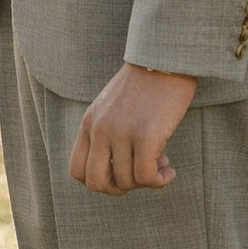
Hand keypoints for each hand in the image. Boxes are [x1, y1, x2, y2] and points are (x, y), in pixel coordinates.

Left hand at [68, 63, 195, 195]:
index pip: (77, 170)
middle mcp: (100, 129)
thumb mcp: (112, 107)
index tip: (121, 173)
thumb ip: (105, 132)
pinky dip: (160, 181)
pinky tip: (170, 171)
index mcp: (89, 123)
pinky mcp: (146, 135)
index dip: (99, 181)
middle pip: (96, 183)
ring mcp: (121, 132)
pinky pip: (147, 177)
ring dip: (147, 182)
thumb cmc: (144, 86)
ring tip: (161, 164)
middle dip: (120, 189)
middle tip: (139, 177)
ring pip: (127, 182)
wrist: (164, 59)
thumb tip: (118, 172)